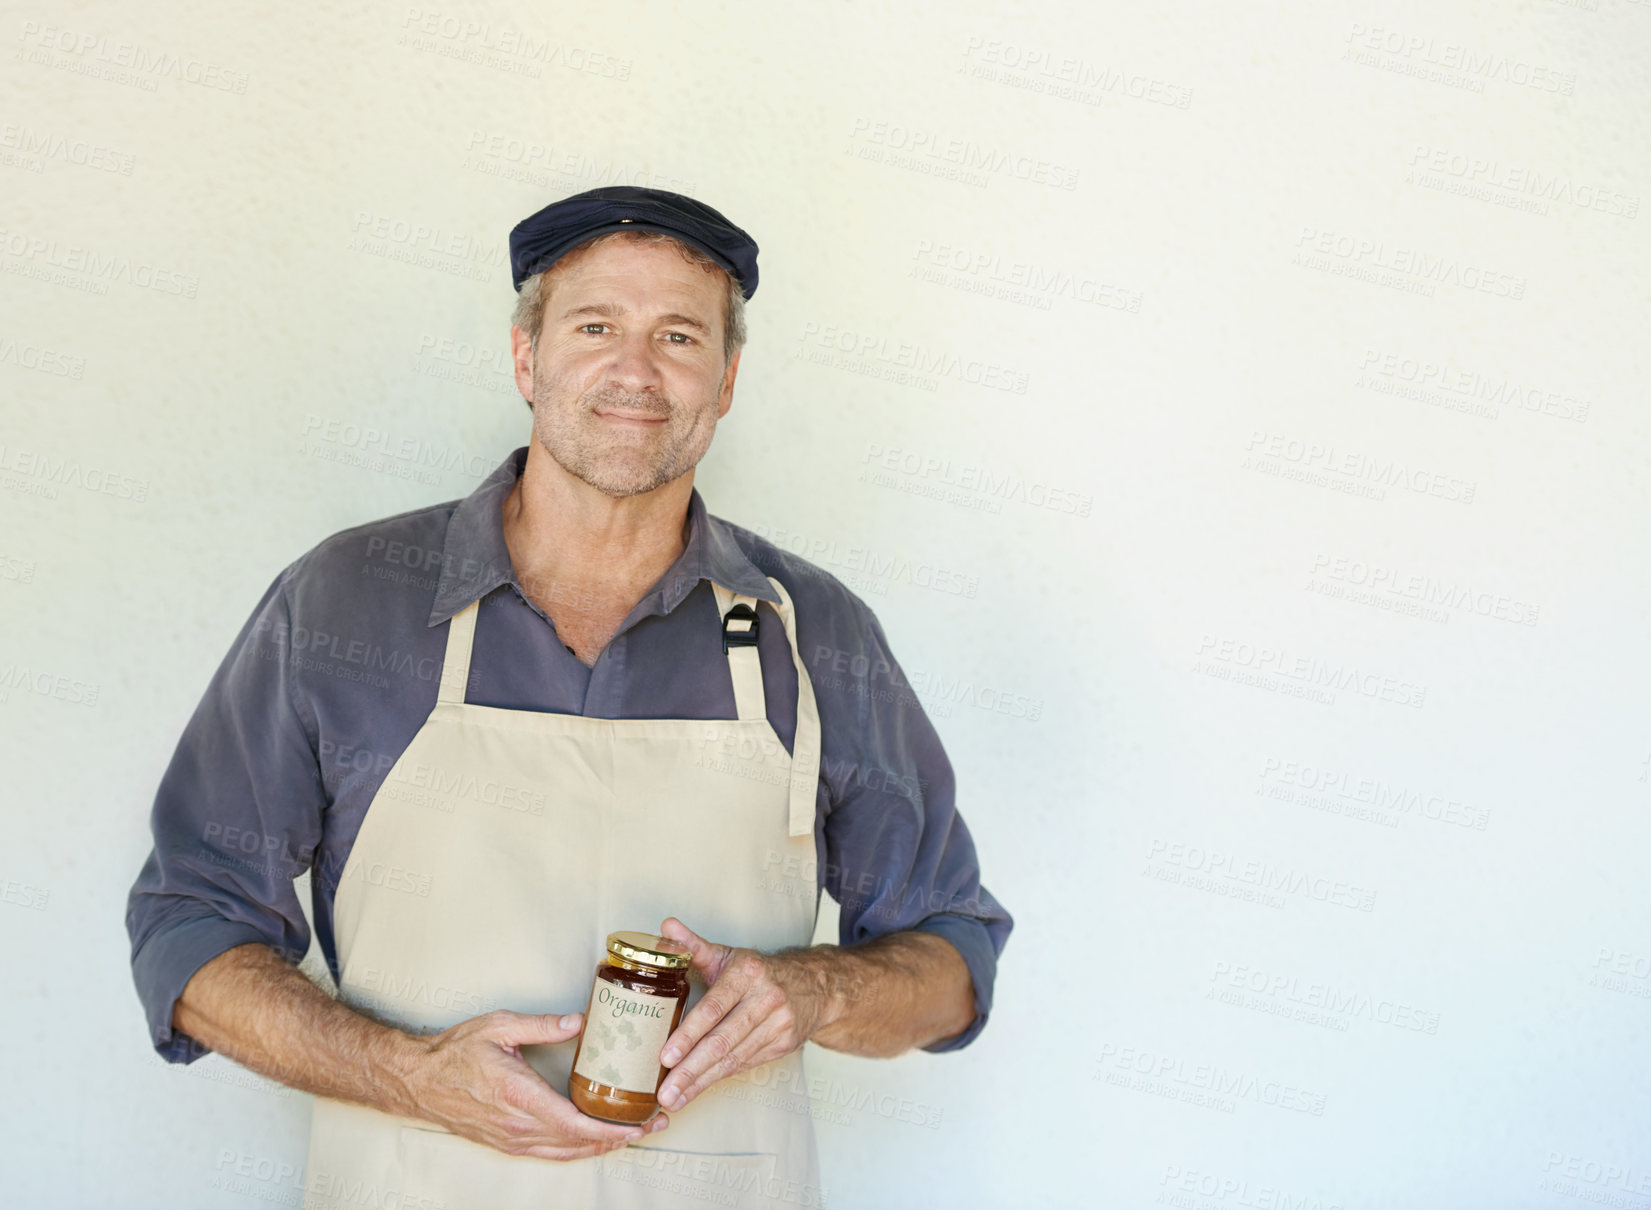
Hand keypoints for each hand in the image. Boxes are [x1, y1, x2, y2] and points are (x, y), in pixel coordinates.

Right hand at [408, 1009, 669, 1160]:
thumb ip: (542, 1026)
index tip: (639, 1124)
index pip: (575, 1123)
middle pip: (578, 1142)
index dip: (610, 1129)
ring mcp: (511, 1138)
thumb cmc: (455, 1052)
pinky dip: (577, 1150)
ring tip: (633, 1134)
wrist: (417, 1080)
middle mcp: (517, 1125)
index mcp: (520, 1095)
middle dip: (619, 1137)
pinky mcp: (506, 1143)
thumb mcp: (499, 1027)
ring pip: (566, 1152)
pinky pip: (549, 1153)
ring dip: (601, 1146)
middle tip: (652, 1124)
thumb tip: (580, 1021)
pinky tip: (594, 1142)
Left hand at [654, 918, 826, 1112]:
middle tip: (666, 1090)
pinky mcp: (784, 1044)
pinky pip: (745, 1064)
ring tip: (676, 1098)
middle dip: (691, 1069)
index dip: (688, 1034)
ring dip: (701, 1082)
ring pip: (733, 1058)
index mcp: (747, 973)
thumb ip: (693, 945)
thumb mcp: (728, 954)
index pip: (713, 1008)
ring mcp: (778, 1024)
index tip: (666, 1056)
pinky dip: (719, 1078)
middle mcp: (765, 999)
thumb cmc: (760, 971)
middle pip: (722, 1041)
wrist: (814, 985)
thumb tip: (666, 927)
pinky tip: (699, 1088)